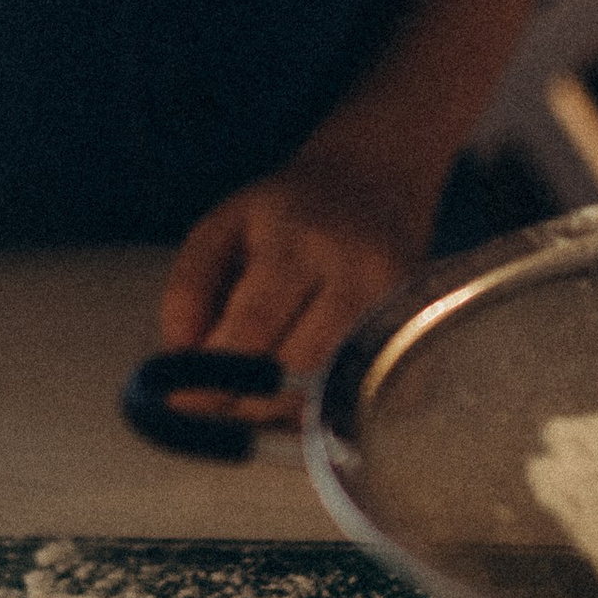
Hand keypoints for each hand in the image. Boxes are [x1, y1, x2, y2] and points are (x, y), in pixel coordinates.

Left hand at [160, 151, 431, 390]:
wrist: (373, 185)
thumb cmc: (284, 215)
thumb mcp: (222, 228)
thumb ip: (188, 290)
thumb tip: (179, 361)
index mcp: (298, 239)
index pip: (254, 325)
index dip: (215, 376)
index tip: (184, 404)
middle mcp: (357, 270)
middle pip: (298, 367)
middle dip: (248, 401)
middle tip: (221, 405)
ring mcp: (396, 304)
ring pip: (333, 391)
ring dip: (285, 412)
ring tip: (257, 397)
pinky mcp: (418, 332)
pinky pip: (366, 397)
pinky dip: (324, 412)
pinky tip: (303, 394)